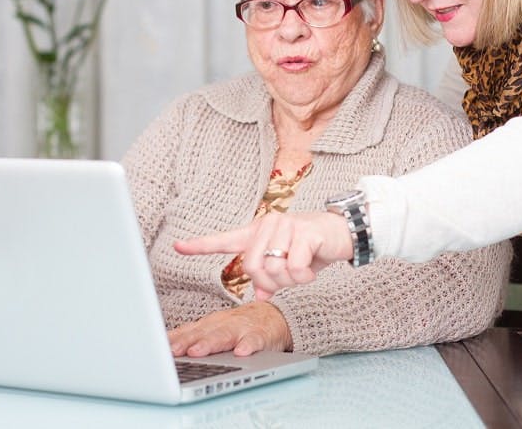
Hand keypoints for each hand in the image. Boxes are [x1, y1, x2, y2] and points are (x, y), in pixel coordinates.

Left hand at [167, 302, 292, 356]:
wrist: (273, 316)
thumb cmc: (237, 326)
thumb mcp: (213, 329)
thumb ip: (190, 336)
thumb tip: (161, 345)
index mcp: (209, 324)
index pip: (188, 331)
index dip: (173, 340)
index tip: (157, 348)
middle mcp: (223, 324)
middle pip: (202, 333)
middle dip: (186, 342)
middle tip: (172, 351)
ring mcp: (242, 328)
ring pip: (224, 335)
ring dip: (210, 343)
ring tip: (197, 352)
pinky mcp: (262, 335)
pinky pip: (255, 340)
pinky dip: (248, 345)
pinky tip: (241, 352)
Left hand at [174, 211, 352, 299]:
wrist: (343, 232)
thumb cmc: (312, 248)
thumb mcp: (287, 264)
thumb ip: (270, 278)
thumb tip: (261, 296)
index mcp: (258, 232)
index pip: (224, 240)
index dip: (200, 245)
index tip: (178, 246)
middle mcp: (268, 224)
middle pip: (252, 268)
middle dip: (270, 283)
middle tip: (288, 279)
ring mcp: (285, 225)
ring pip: (274, 270)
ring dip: (290, 281)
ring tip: (302, 270)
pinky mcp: (304, 232)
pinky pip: (294, 269)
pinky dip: (303, 277)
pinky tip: (312, 268)